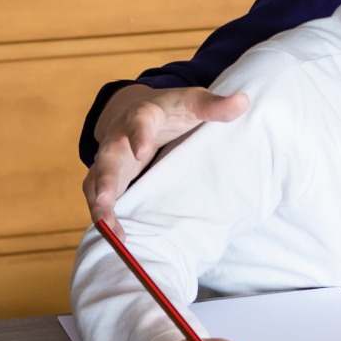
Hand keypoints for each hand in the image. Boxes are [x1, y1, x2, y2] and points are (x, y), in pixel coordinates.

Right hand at [83, 85, 249, 228]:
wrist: (136, 111)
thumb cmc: (171, 109)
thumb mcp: (193, 102)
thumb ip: (215, 105)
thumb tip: (244, 102)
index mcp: (142, 116)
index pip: (139, 123)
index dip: (139, 136)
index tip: (142, 151)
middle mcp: (119, 138)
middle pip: (107, 158)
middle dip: (105, 179)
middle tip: (105, 200)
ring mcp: (110, 160)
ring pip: (96, 182)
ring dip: (100, 205)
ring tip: (107, 229)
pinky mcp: (109, 179)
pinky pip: (100, 198)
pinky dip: (105, 216)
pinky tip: (116, 238)